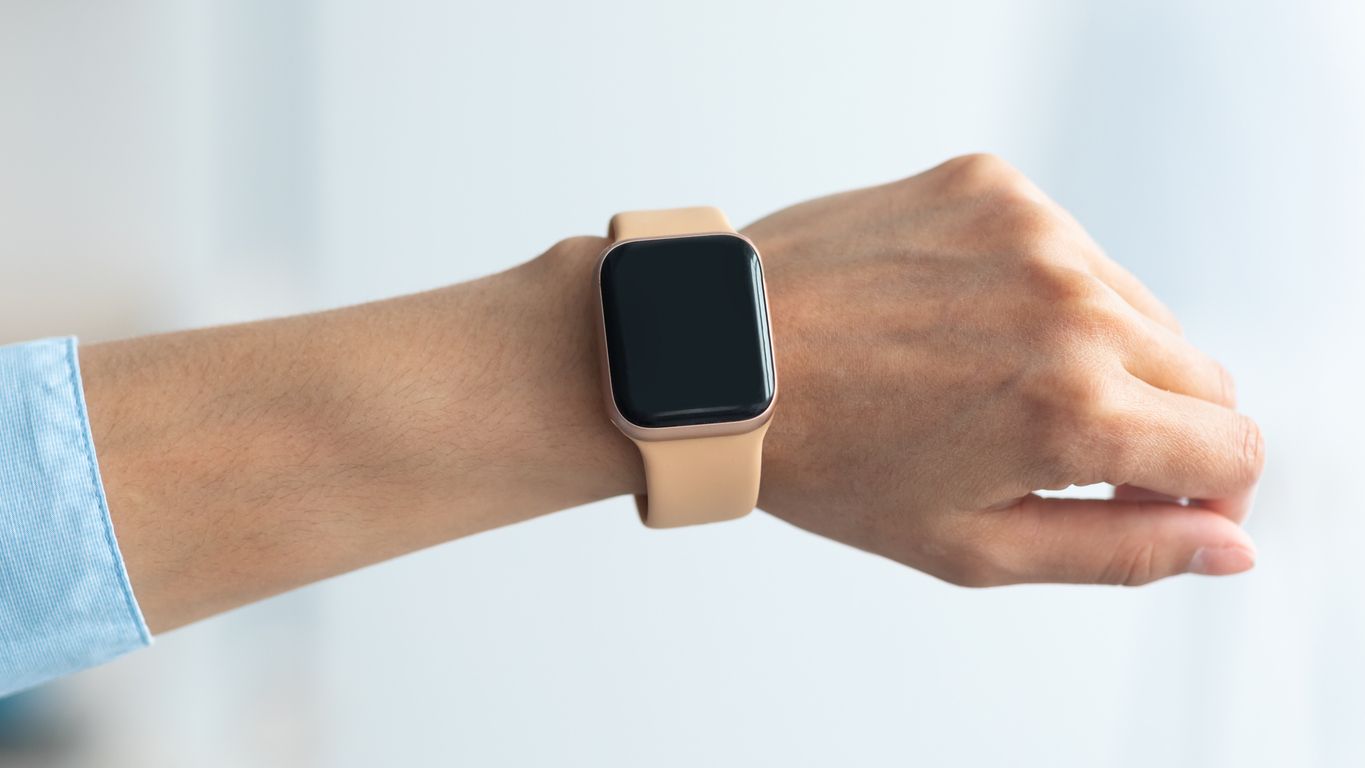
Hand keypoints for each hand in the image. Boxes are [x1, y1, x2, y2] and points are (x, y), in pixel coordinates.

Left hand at [747, 154, 1263, 585]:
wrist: (720, 355)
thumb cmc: (827, 462)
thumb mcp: (972, 545)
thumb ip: (1119, 551)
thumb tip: (1229, 544)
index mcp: (1074, 410)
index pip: (1233, 446)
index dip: (1210, 487)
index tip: (1159, 498)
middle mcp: (1069, 305)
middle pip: (1202, 374)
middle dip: (1157, 426)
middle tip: (1060, 453)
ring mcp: (1032, 231)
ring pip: (1140, 308)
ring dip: (1101, 355)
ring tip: (993, 386)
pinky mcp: (992, 185)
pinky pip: (1071, 248)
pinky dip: (1044, 291)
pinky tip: (964, 323)